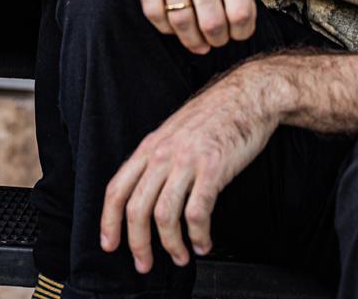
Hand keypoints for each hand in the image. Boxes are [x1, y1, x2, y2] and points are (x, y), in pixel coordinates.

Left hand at [101, 69, 276, 270]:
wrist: (249, 94)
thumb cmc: (216, 113)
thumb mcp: (175, 131)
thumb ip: (159, 157)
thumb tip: (148, 190)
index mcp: (150, 146)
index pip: (117, 188)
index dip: (108, 221)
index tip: (109, 244)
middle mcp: (163, 154)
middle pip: (136, 208)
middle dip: (138, 244)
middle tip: (145, 264)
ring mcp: (187, 161)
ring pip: (164, 215)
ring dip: (170, 245)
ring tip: (181, 257)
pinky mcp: (213, 168)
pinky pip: (197, 213)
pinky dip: (199, 235)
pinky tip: (204, 243)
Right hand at [134, 0, 254, 53]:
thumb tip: (245, 16)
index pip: (240, 11)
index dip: (242, 31)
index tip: (240, 32)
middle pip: (211, 22)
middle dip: (218, 39)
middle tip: (219, 39)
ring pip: (180, 21)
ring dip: (192, 40)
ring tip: (199, 42)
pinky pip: (152, 10)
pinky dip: (165, 27)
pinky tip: (174, 27)